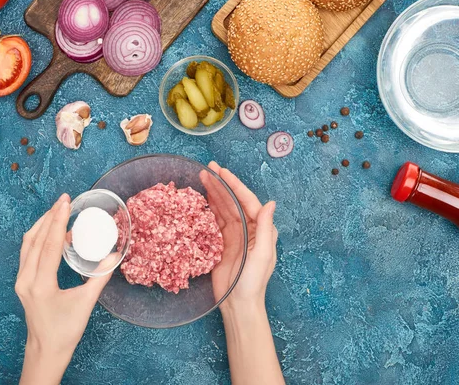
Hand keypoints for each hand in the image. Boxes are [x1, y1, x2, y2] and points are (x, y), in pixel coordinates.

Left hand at [15, 194, 110, 384]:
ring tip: (59, 211)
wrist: (45, 351)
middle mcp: (26, 279)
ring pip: (28, 243)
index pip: (48, 245)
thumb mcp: (85, 304)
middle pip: (35, 239)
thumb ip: (99, 278)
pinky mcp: (23, 281)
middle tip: (64, 200)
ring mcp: (21, 280)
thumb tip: (114, 255)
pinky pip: (28, 252)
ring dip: (43, 225)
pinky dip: (40, 238)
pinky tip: (54, 234)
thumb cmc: (65, 331)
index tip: (66, 203)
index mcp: (40, 284)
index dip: (58, 221)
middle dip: (50, 217)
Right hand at [201, 162, 277, 313]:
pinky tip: (201, 198)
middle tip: (207, 169)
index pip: (247, 201)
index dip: (234, 185)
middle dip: (221, 184)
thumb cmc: (253, 282)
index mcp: (262, 229)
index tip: (221, 171)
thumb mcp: (263, 255)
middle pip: (233, 201)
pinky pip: (216, 221)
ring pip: (223, 208)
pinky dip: (209, 208)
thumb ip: (267, 229)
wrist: (239, 304)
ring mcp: (236, 235)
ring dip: (214, 193)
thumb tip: (271, 203)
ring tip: (201, 178)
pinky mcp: (223, 243)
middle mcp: (250, 229)